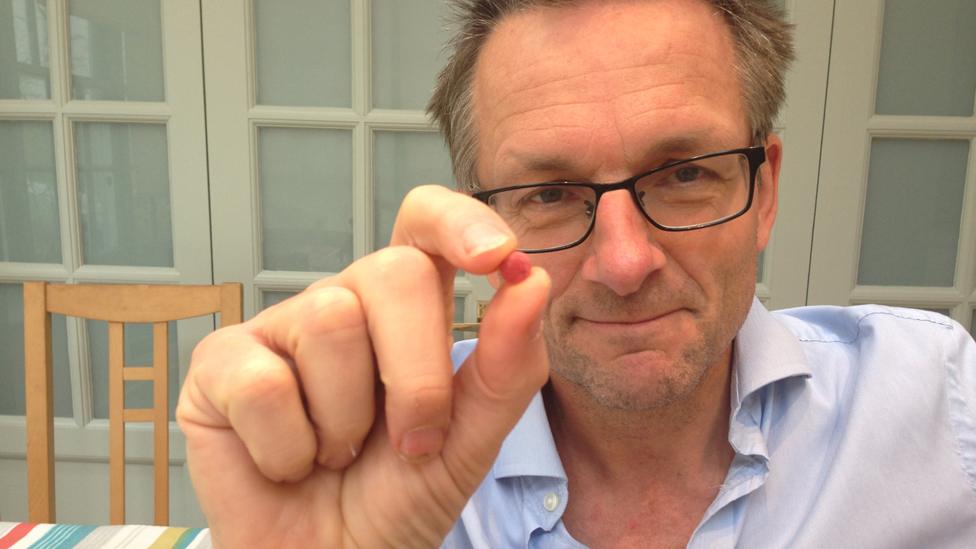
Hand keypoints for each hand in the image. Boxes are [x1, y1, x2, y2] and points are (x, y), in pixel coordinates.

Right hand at [176, 185, 551, 547]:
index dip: (460, 221)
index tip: (498, 258)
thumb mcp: (471, 440)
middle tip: (411, 442)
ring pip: (329, 322)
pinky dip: (289, 448)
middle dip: (417, 375)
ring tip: (335, 452)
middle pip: (392, 271)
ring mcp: (278, 329)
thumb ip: (506, 366)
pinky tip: (287, 462)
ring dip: (347, 421)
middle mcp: (342, 303)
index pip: (426, 223)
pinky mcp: (219, 366)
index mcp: (407, 309)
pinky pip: (265, 383)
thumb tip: (532, 281)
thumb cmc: (397, 498)